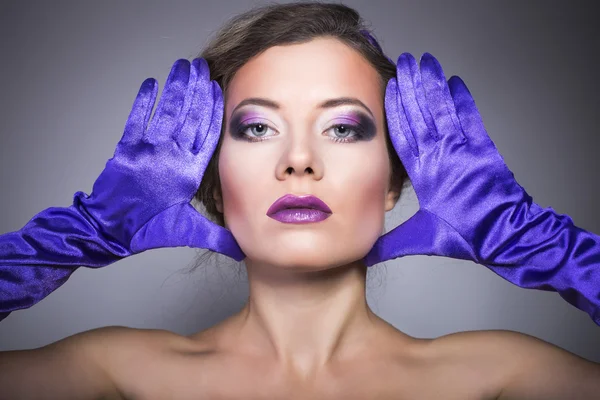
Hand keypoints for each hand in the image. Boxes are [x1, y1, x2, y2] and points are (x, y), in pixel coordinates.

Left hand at [73, 58, 244, 259]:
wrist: (107, 231)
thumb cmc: (148, 230)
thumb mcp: (187, 232)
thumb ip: (218, 236)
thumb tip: (244, 249)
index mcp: (189, 173)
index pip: (206, 134)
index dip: (212, 108)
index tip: (216, 88)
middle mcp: (170, 156)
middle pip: (188, 115)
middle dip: (196, 88)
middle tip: (202, 66)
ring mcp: (147, 150)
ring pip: (166, 112)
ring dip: (175, 87)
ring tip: (183, 66)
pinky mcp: (126, 148)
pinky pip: (137, 118)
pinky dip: (144, 100)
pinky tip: (151, 83)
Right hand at [364, 52, 542, 265]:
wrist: (507, 235)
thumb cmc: (466, 236)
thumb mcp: (422, 240)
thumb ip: (391, 244)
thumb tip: (364, 255)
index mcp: (424, 172)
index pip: (404, 133)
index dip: (396, 108)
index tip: (390, 86)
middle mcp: (442, 154)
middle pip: (422, 113)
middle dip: (412, 86)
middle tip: (406, 62)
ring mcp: (463, 148)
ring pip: (444, 109)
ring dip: (433, 85)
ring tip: (426, 63)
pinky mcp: (483, 148)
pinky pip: (470, 117)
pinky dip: (462, 99)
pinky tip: (456, 83)